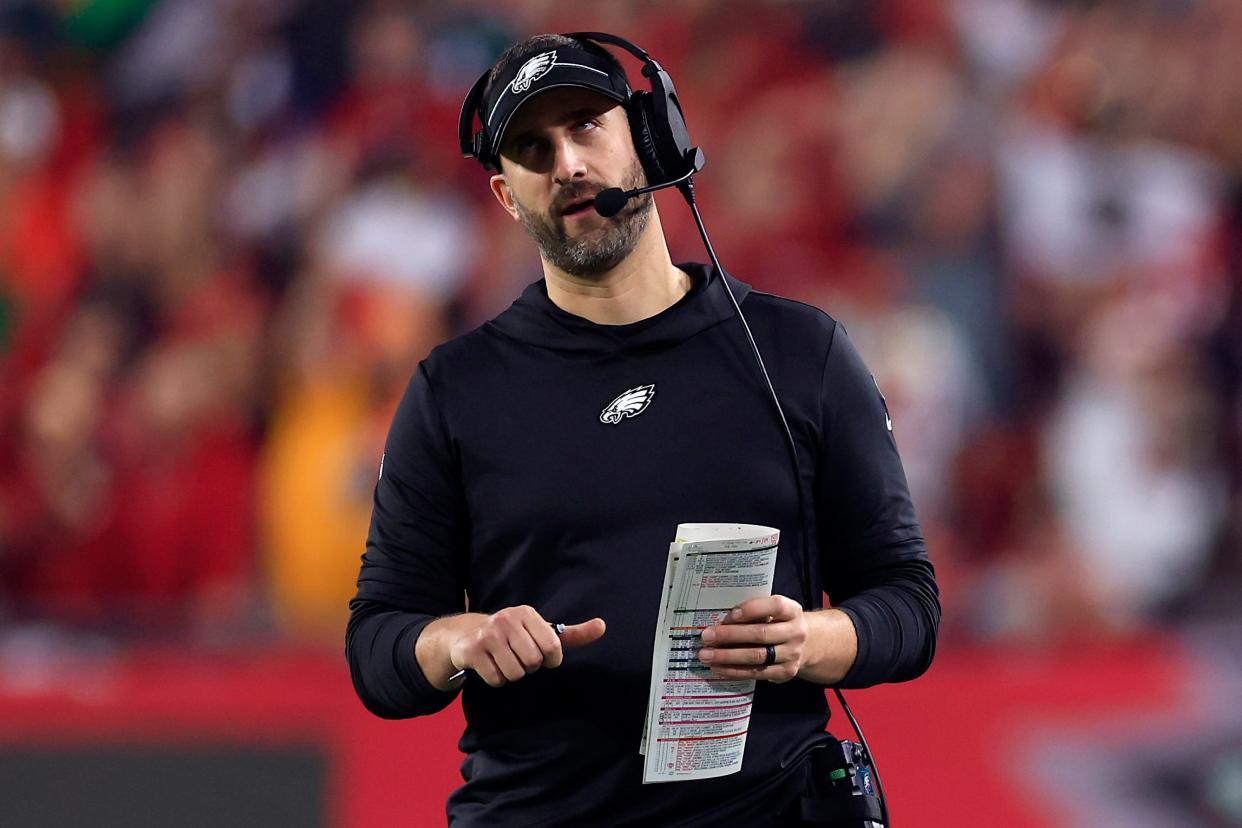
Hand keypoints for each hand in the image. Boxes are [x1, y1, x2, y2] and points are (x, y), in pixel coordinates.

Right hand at [449, 606, 605, 687]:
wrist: (468, 636)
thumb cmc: (515, 637)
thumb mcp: (542, 632)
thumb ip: (573, 634)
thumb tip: (603, 626)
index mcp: (527, 613)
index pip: (553, 647)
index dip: (551, 659)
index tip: (544, 657)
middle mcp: (507, 619)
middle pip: (533, 662)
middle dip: (529, 667)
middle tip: (520, 658)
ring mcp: (488, 634)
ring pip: (515, 673)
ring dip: (513, 674)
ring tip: (505, 661)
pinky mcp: (472, 650)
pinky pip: (497, 679)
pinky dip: (496, 679)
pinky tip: (491, 666)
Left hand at [697, 595, 807, 682]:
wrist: (804, 645)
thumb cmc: (777, 623)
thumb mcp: (772, 612)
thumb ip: (753, 612)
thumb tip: (720, 621)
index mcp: (792, 611)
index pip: (774, 607)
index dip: (751, 610)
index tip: (729, 615)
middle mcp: (796, 632)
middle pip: (761, 633)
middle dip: (730, 635)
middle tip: (706, 636)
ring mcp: (792, 654)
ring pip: (756, 656)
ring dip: (727, 656)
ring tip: (707, 655)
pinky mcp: (785, 672)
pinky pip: (756, 673)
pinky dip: (734, 671)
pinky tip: (718, 667)